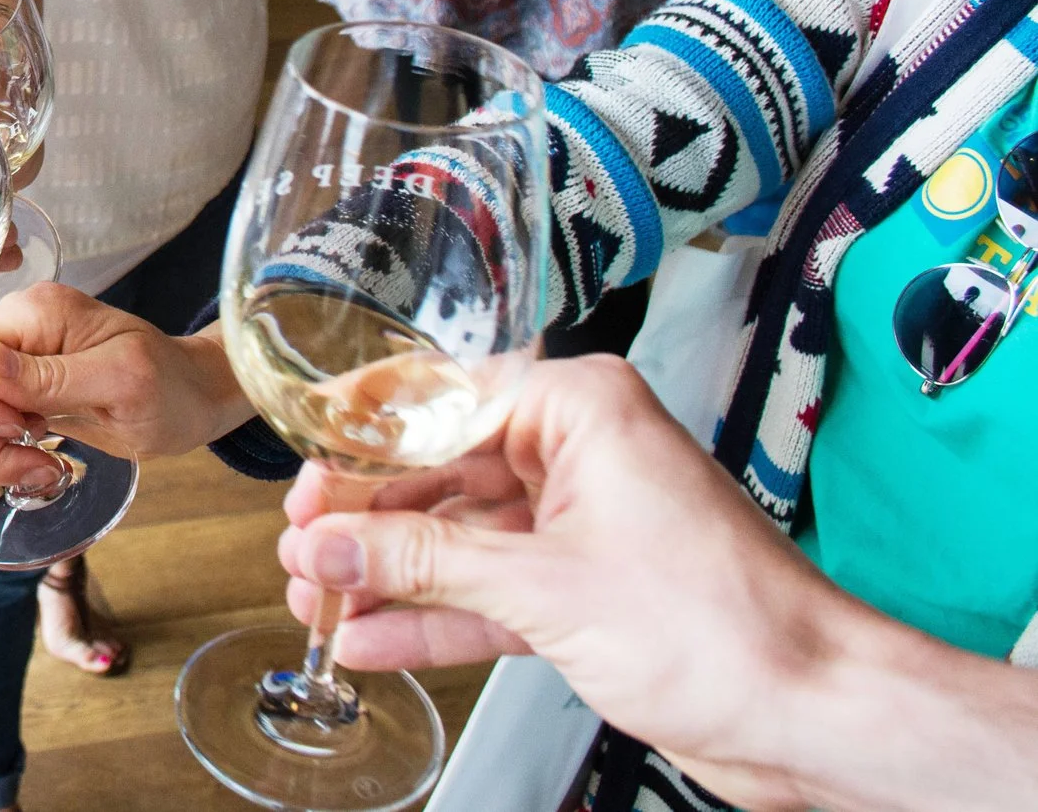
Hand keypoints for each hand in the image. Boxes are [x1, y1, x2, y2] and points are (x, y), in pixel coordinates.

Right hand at [0, 283, 243, 489]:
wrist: (189, 399)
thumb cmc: (169, 386)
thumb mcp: (123, 380)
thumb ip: (51, 374)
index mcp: (34, 313)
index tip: (25, 430)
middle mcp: (13, 330)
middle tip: (37, 458)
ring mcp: (9, 362)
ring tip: (42, 466)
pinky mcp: (12, 392)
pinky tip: (36, 463)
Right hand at [275, 356, 845, 810]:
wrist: (816, 715)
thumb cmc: (725, 628)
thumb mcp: (544, 586)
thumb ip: (424, 562)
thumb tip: (330, 544)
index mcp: (580, 408)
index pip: (438, 402)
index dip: (359, 445)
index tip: (302, 481)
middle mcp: (580, 452)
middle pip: (439, 470)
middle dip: (365, 520)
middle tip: (301, 549)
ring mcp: (583, 523)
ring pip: (458, 537)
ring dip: (389, 573)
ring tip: (316, 597)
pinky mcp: (586, 590)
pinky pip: (488, 591)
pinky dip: (433, 617)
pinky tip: (372, 639)